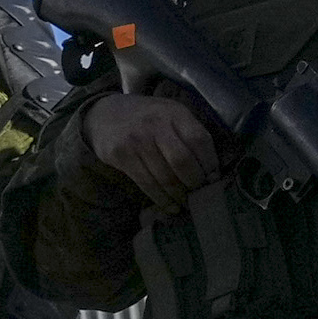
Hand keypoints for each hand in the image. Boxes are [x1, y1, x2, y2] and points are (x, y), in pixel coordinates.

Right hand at [85, 93, 223, 211]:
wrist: (103, 113)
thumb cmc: (147, 118)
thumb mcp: (170, 114)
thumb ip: (188, 134)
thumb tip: (211, 170)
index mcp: (174, 112)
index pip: (199, 140)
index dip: (210, 163)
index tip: (214, 179)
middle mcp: (155, 124)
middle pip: (182, 161)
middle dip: (195, 183)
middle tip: (200, 194)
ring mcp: (136, 140)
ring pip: (165, 177)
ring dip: (179, 195)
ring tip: (186, 203)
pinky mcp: (121, 155)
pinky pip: (147, 183)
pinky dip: (162, 199)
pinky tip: (170, 206)